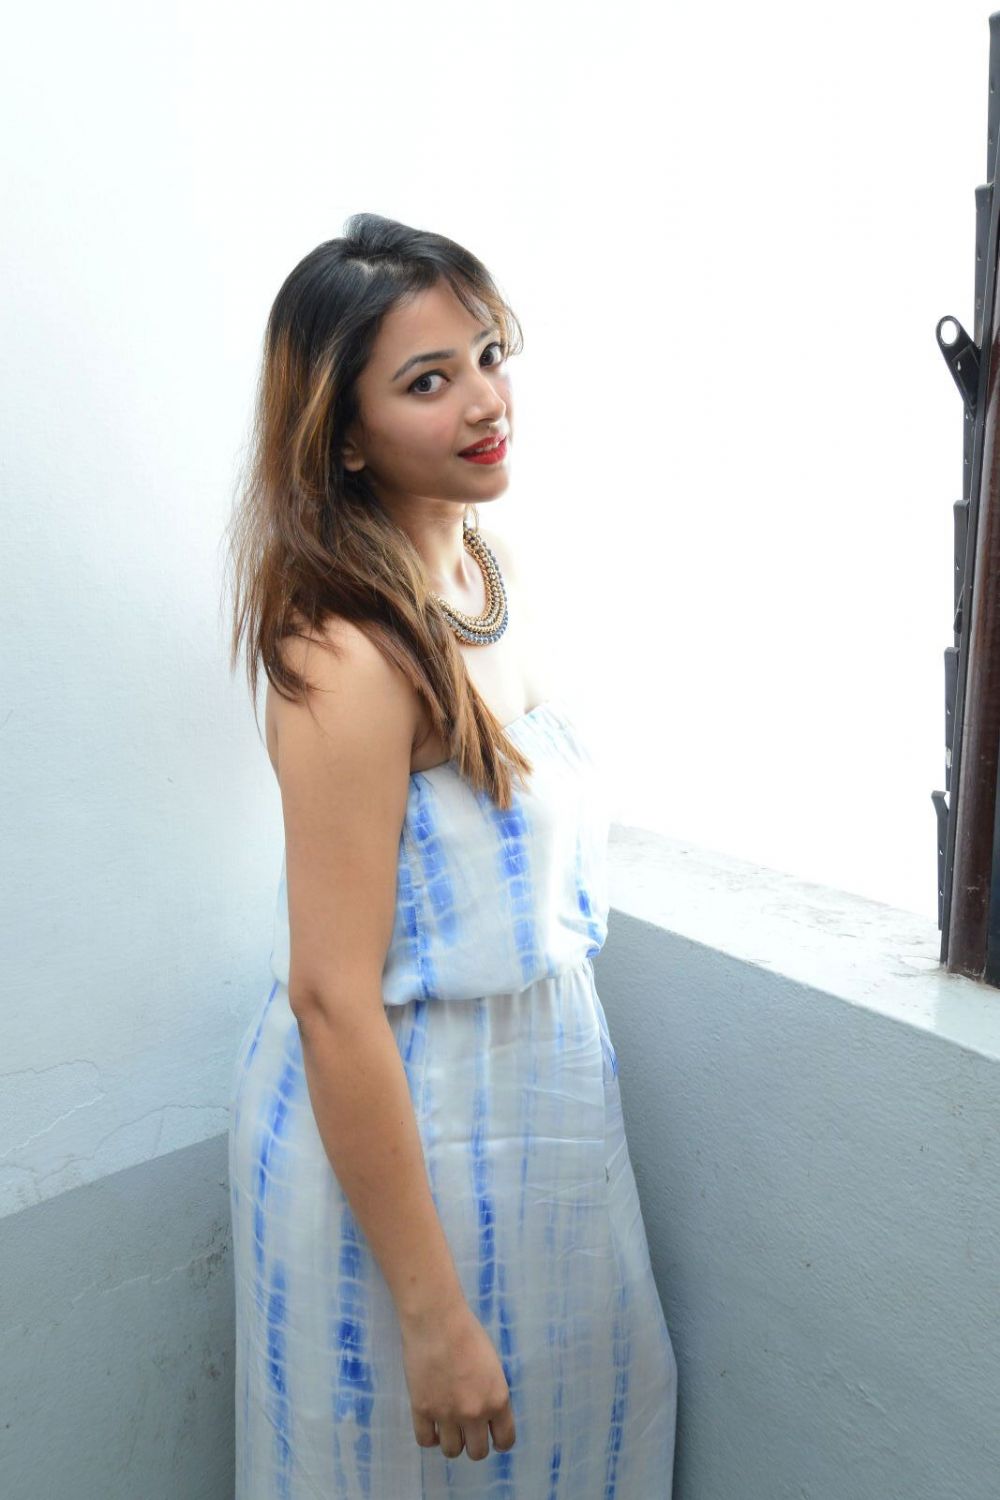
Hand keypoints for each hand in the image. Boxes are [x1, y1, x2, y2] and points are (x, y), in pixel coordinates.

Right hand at [400, 1298, 516, 1460]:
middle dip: (474, 1442)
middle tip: (468, 1430)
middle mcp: (474, 1413)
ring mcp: (447, 1414)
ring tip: (448, 1426)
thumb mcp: (492, 1366)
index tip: (492, 1437)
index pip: (505, 1440)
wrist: (437, 1320)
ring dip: (452, 1441)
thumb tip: (487, 1413)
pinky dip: (430, 1436)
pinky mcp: (422, 1410)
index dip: (499, 1441)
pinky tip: (431, 1424)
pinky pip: (426, 1441)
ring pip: (452, 1451)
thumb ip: (492, 1394)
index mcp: (497, 1400)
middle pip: (477, 1452)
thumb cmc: (468, 1333)